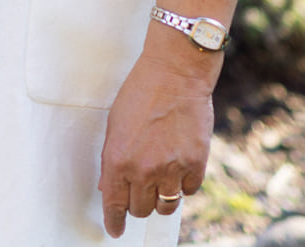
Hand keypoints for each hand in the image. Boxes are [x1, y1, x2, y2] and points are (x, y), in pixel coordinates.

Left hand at [98, 48, 215, 237]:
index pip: (114, 204)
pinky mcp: (195, 165)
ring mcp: (171, 169)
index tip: (115, 230)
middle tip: (140, 187)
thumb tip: (109, 187)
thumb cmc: (140, 93)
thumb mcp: (115, 123)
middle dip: (138, 202)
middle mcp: (143, 170)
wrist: (174, 74)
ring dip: (161, 197)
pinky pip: (188, 191)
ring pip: (165, 206)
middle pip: (140, 209)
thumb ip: (112, 158)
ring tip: (160, 178)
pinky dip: (183, 183)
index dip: (114, 221)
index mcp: (118, 159)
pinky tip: (178, 164)